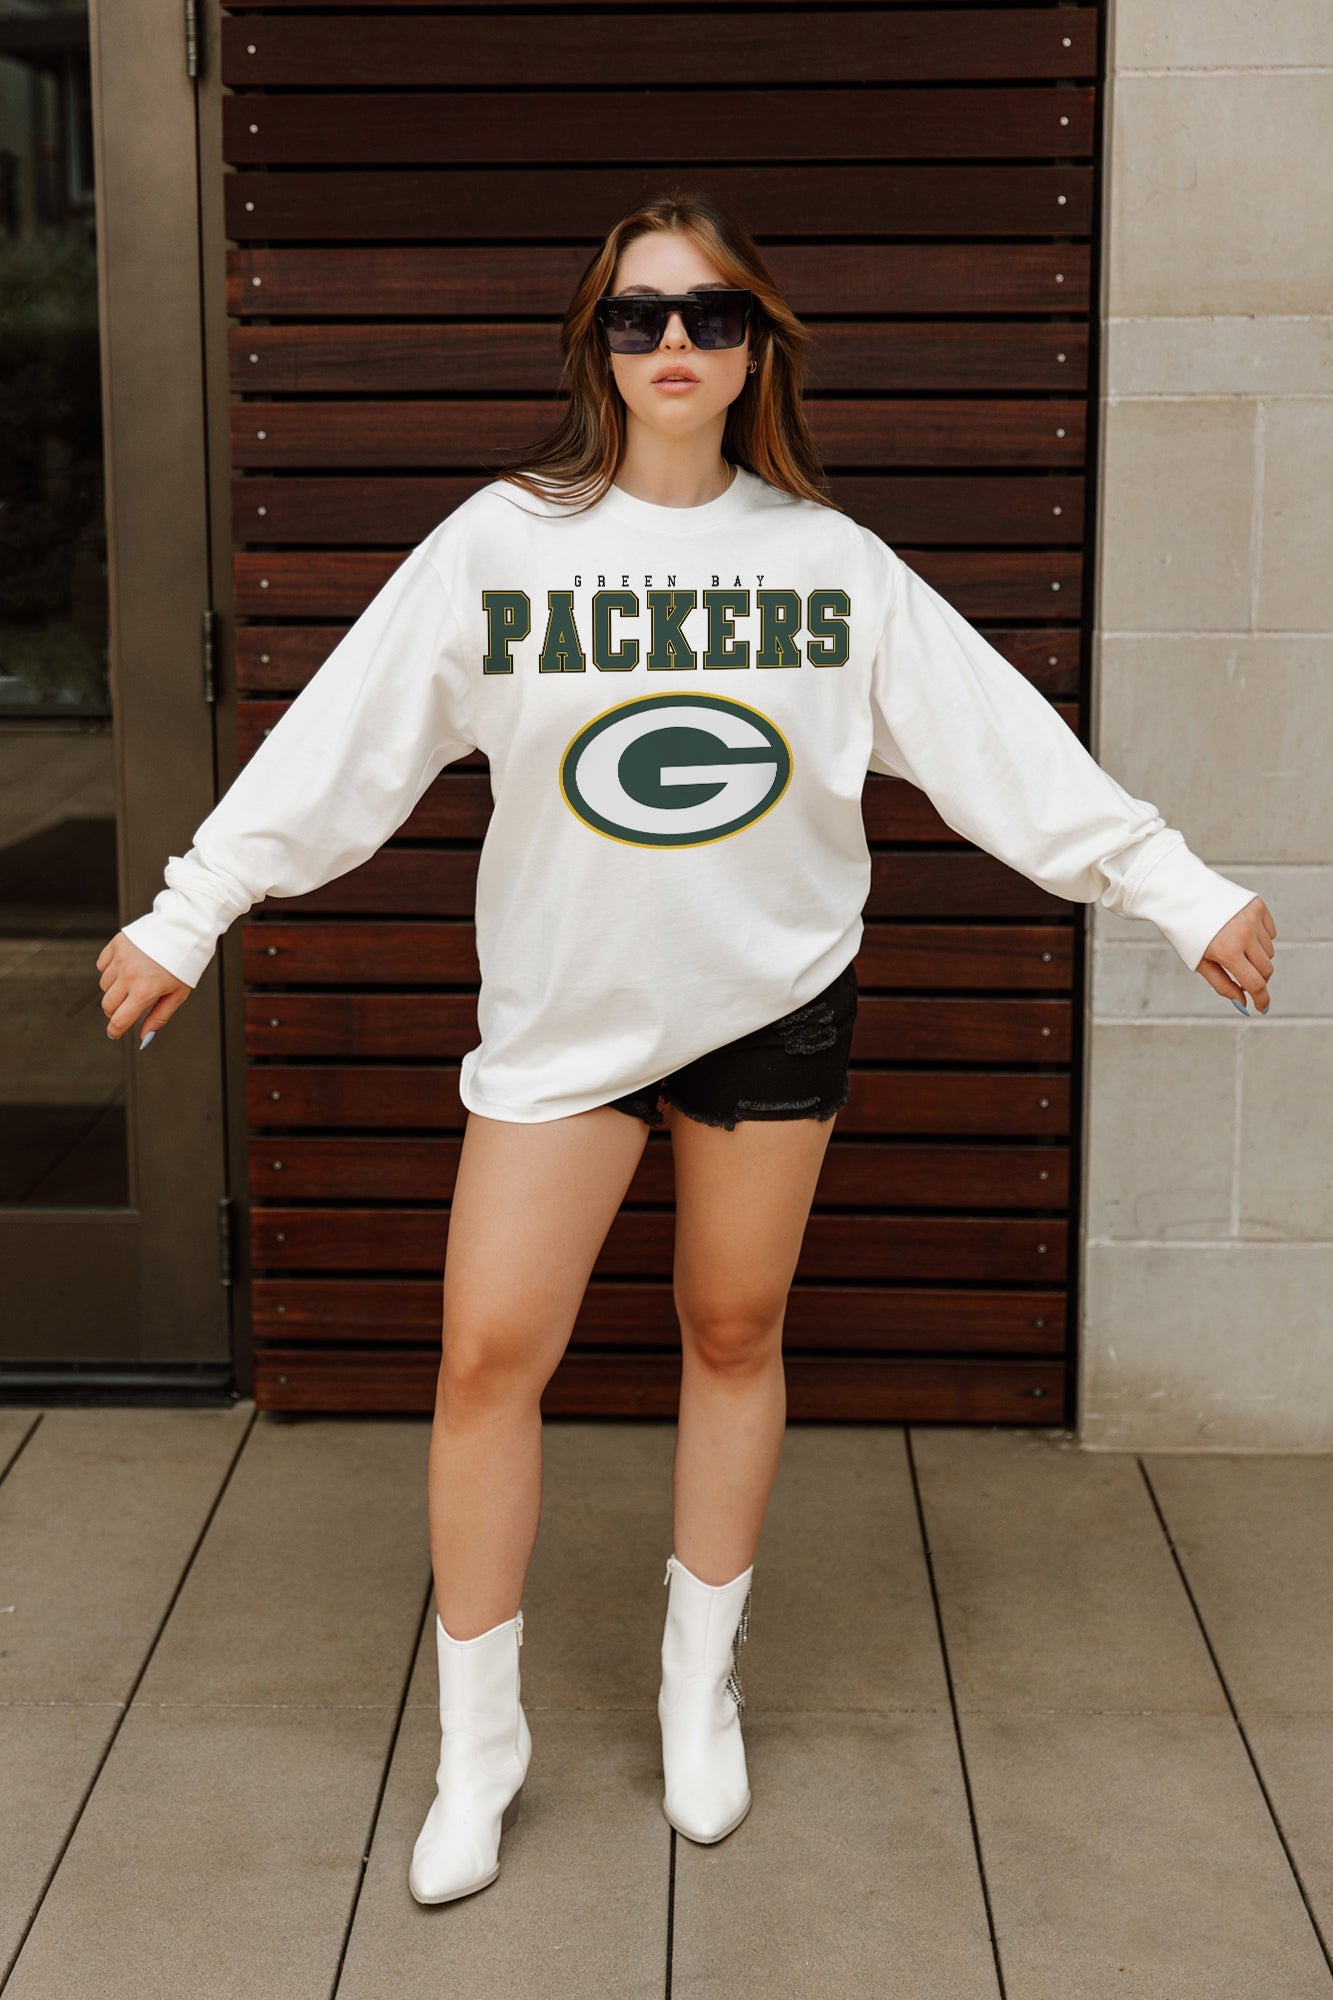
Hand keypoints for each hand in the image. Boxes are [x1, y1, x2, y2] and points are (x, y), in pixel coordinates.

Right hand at [96, 932, 193, 1045]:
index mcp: (144, 991)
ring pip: (104, 985)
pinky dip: (110, 970)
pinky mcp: (116, 945)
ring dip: (114, 989)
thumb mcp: (177, 995)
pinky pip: (102, 965)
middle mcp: (129, 975)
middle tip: (127, 1007)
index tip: (115, 1033)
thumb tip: (144, 1037)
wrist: (183, 930)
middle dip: (114, 1011)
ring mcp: (120, 959)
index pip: (119, 1020)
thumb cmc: (184, 963)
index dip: (115, 1030)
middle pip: (107, 1005)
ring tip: (133, 981)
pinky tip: (126, 967)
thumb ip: (158, 1017)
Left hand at [1196, 896, 1276, 1014]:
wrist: (1181, 895)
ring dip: (1257, 957)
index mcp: (1227, 952)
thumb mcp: (1200, 962)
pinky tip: (1241, 932)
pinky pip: (1270, 932)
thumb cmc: (1187, 932)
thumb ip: (1223, 985)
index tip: (1262, 1007)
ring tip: (1235, 948)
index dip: (1261, 998)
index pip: (1255, 983)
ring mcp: (1253, 918)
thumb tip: (1243, 1002)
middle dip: (1258, 978)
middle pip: (1266, 969)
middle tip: (1245, 977)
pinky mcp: (1258, 906)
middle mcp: (1244, 934)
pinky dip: (1260, 938)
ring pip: (1269, 951)